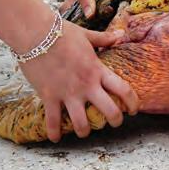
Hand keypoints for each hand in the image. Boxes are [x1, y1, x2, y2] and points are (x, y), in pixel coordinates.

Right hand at [20, 21, 137, 140]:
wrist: (34, 33)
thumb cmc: (61, 32)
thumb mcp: (86, 35)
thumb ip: (105, 39)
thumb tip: (121, 34)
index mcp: (98, 70)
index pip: (124, 89)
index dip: (133, 103)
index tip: (134, 110)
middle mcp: (86, 85)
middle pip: (110, 111)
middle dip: (115, 121)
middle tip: (114, 123)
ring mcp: (68, 93)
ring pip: (82, 123)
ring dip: (85, 130)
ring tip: (84, 131)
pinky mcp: (49, 96)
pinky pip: (53, 121)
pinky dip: (54, 132)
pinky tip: (55, 138)